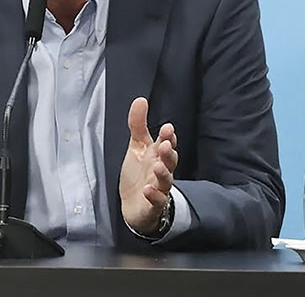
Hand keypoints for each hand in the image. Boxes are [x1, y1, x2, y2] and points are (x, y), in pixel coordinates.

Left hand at [118, 97, 178, 236]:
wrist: (134, 205)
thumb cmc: (139, 174)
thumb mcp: (136, 146)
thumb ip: (138, 124)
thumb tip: (141, 100)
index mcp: (158, 155)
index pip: (166, 144)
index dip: (168, 137)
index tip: (167, 128)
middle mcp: (161, 170)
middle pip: (170, 161)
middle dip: (169, 152)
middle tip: (165, 144)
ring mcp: (159, 188)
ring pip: (166, 180)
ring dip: (163, 173)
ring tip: (158, 165)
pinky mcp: (153, 205)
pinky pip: (157, 201)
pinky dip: (154, 196)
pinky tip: (148, 189)